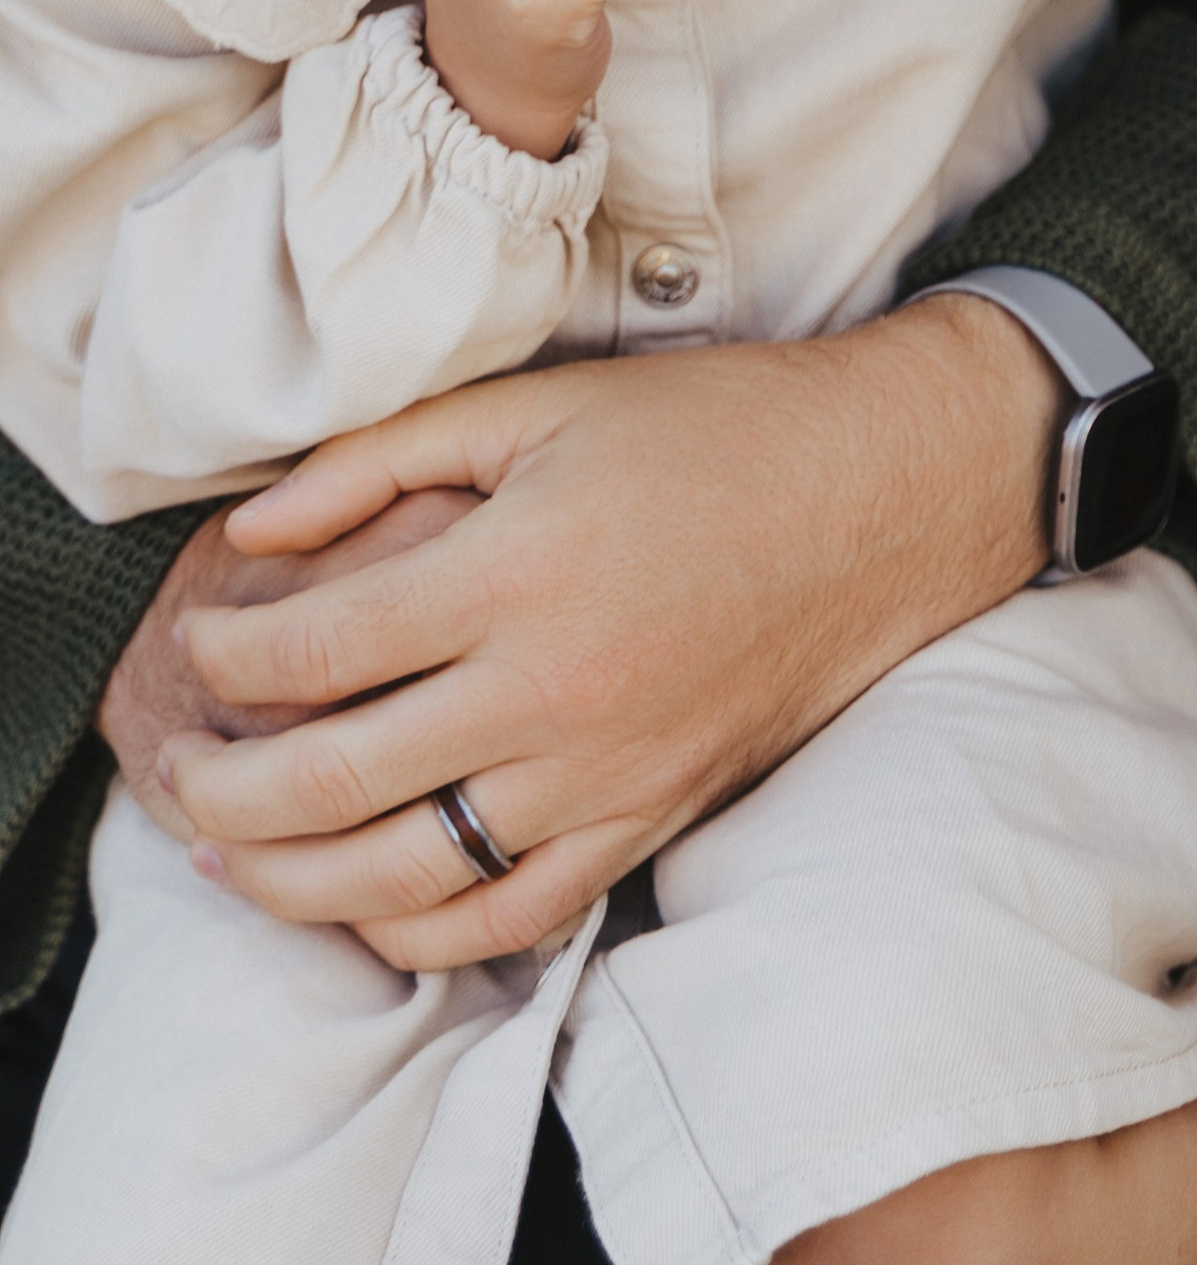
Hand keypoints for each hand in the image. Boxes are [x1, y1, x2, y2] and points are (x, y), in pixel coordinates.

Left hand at [160, 294, 1061, 967]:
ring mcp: (601, 774)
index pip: (315, 651)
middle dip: (223, 789)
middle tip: (180, 771)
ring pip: (398, 877)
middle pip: (328, 785)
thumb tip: (253, 530)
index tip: (203, 644)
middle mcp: (550, 690)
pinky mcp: (646, 822)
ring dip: (287, 881)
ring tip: (231, 853)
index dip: (229, 656)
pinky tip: (363, 903)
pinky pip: (506, 919)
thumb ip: (384, 456)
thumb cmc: (714, 429)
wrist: (880, 496)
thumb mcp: (544, 401)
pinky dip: (416, 931)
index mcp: (517, 570)